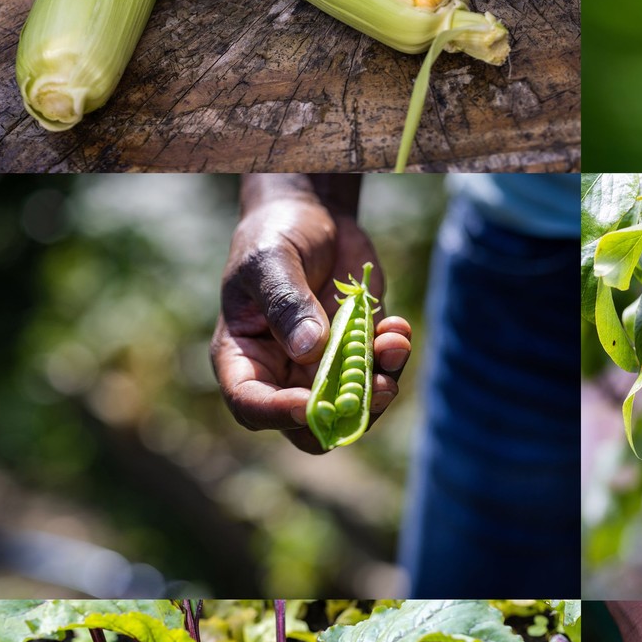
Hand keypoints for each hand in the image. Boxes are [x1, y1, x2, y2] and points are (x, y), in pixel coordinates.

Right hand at [213, 196, 409, 452]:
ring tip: (393, 345)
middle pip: (307, 424)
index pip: (251, 405)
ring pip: (350, 408)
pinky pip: (377, 374)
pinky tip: (397, 328)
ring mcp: (321, 368)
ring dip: (379, 386)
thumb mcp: (270, 261)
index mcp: (244, 358)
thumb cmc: (274, 236)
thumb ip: (286, 303)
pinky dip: (392, 357)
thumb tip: (309, 349)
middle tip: (376, 388)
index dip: (278, 413)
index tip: (310, 403)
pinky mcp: (356, 353)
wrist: (312, 217)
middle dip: (344, 414)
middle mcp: (281, 374)